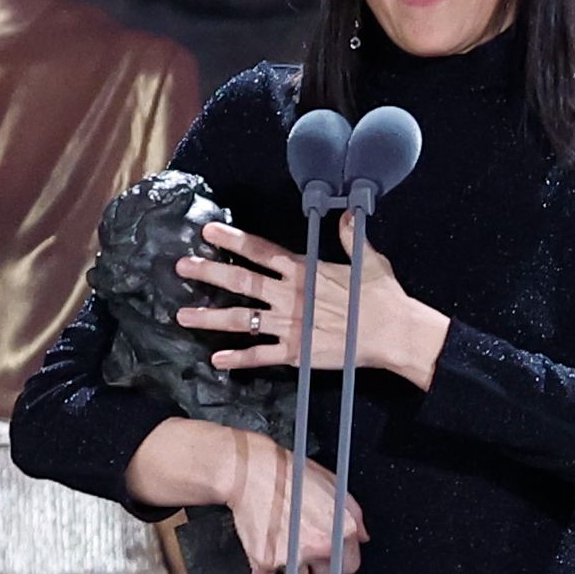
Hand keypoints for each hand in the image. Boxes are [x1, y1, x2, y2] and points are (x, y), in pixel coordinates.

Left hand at [182, 218, 448, 389]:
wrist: (393, 333)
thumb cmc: (382, 295)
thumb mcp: (368, 259)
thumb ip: (351, 236)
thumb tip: (347, 214)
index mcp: (303, 270)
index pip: (260, 251)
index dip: (233, 240)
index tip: (208, 232)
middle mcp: (289, 295)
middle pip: (240, 281)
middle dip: (208, 273)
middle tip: (181, 267)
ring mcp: (290, 325)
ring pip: (242, 320)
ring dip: (210, 317)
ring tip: (183, 316)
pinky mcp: (295, 353)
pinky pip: (261, 356)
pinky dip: (238, 358)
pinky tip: (216, 359)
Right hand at [226, 431, 369, 573]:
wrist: (253, 470)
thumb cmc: (292, 473)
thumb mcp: (336, 486)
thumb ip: (354, 515)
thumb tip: (362, 537)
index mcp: (343, 529)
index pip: (349, 566)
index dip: (337, 565)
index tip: (328, 564)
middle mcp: (321, 545)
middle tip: (306, 564)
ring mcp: (293, 555)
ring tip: (286, 572)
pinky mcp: (265, 560)